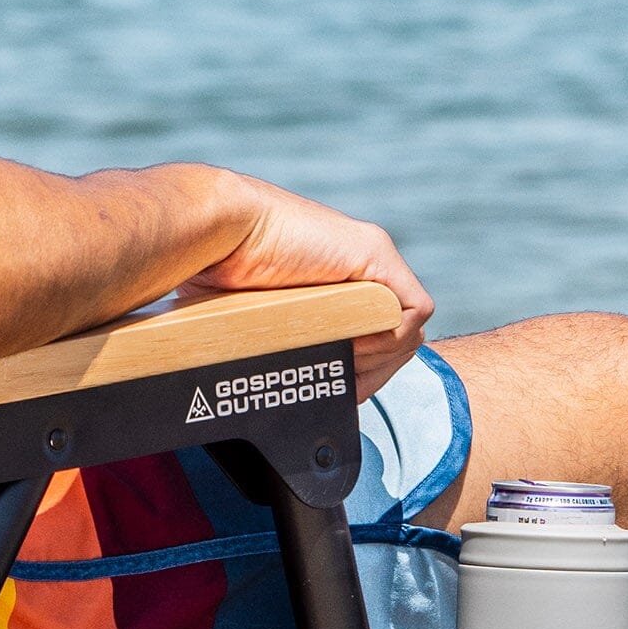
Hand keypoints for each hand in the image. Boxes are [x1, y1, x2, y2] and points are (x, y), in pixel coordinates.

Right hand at [192, 179, 432, 398]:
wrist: (214, 233)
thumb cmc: (215, 274)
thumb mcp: (256, 325)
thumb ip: (282, 347)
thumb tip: (278, 394)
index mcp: (332, 283)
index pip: (375, 336)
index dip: (363, 371)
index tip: (337, 391)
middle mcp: (357, 267)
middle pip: (397, 337)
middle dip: (374, 372)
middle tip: (342, 387)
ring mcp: (370, 257)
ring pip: (408, 328)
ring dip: (378, 360)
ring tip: (339, 363)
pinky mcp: (376, 250)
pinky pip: (413, 310)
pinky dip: (390, 338)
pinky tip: (353, 343)